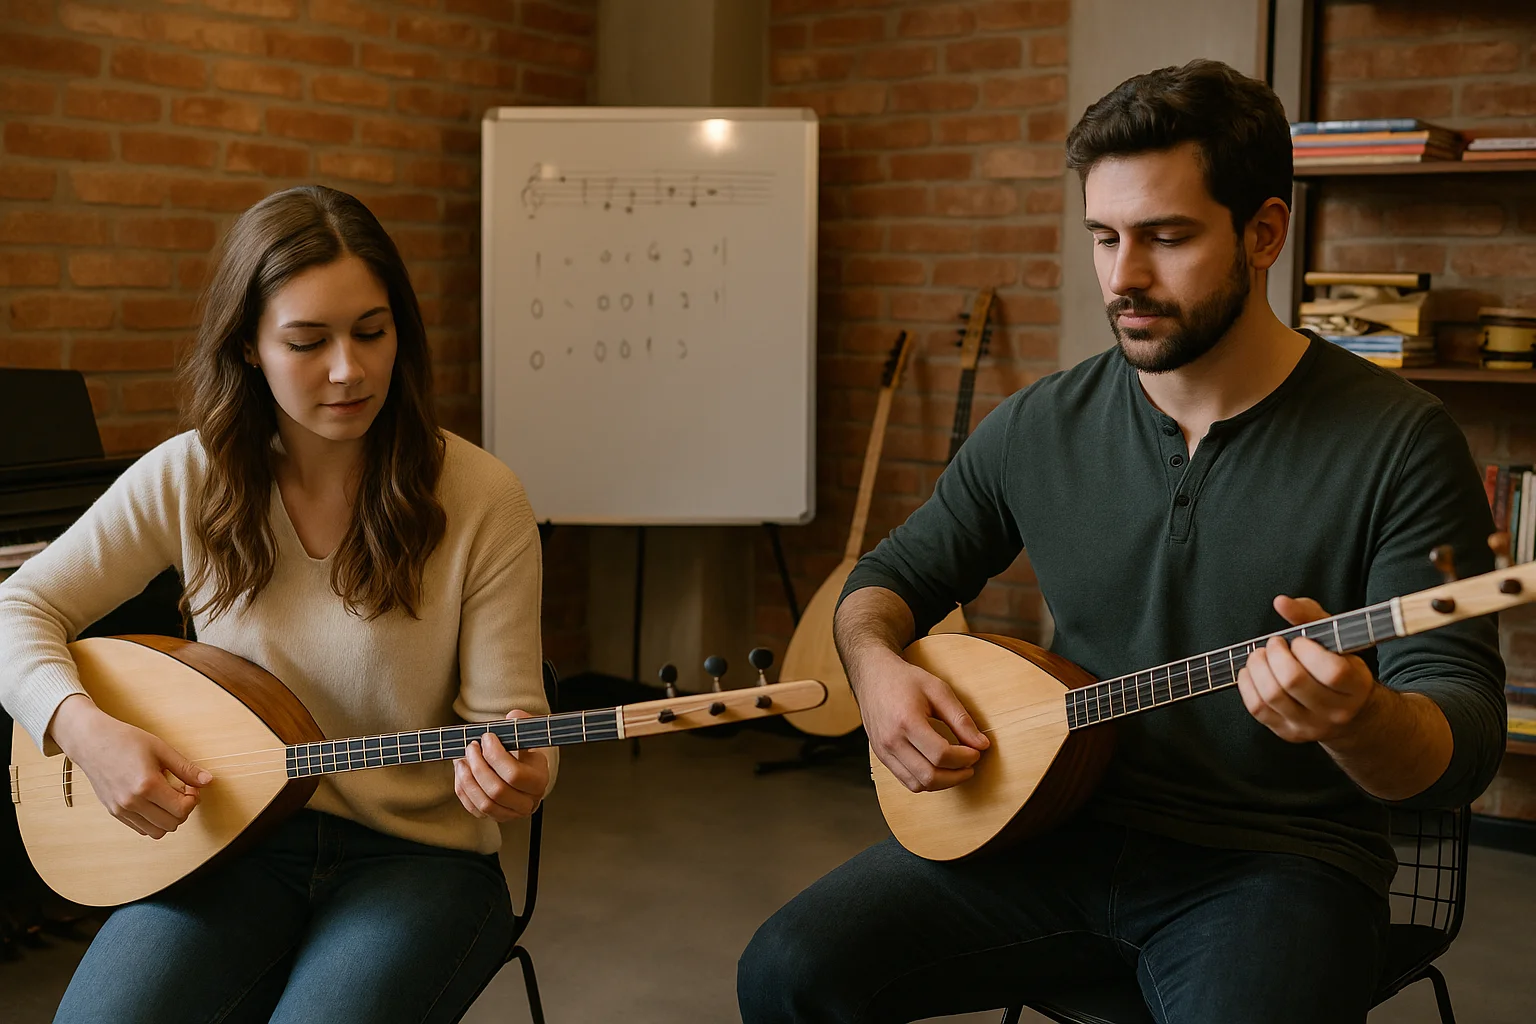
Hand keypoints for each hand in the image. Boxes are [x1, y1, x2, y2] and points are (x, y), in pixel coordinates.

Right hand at [47, 694, 210, 839]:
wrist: (92, 741)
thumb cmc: (126, 740)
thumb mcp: (161, 749)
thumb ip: (185, 768)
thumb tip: (207, 780)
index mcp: (147, 785)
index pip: (182, 809)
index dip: (193, 798)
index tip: (190, 785)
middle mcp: (132, 802)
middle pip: (172, 824)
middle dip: (184, 809)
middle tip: (181, 790)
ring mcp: (121, 810)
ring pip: (157, 832)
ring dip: (169, 818)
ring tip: (167, 797)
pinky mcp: (114, 812)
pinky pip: (141, 829)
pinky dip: (154, 821)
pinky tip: (154, 801)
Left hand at [453, 709, 549, 821]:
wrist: (525, 770)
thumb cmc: (525, 750)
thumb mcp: (528, 734)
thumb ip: (522, 723)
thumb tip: (513, 717)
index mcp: (539, 781)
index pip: (514, 775)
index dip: (495, 755)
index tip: (487, 737)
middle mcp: (527, 802)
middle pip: (497, 791)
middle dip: (478, 766)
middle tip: (471, 746)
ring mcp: (511, 813)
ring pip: (484, 804)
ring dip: (468, 779)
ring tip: (461, 759)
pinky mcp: (494, 817)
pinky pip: (474, 809)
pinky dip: (463, 790)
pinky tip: (462, 772)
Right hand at [851, 649, 989, 792]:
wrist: (873, 676)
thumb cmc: (905, 680)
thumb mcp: (938, 690)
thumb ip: (960, 719)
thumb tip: (981, 744)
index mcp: (906, 722)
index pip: (940, 754)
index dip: (964, 758)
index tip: (976, 751)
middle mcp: (891, 741)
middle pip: (929, 776)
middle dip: (956, 775)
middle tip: (970, 765)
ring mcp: (883, 751)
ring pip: (917, 784)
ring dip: (942, 783)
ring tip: (957, 769)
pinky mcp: (881, 756)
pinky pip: (906, 781)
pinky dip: (926, 781)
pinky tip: (938, 769)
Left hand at [1237, 596, 1380, 744]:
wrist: (1350, 715)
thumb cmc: (1340, 668)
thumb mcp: (1337, 640)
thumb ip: (1311, 616)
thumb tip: (1281, 602)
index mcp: (1356, 687)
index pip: (1331, 671)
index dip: (1307, 650)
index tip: (1299, 641)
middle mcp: (1336, 712)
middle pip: (1294, 681)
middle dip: (1276, 654)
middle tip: (1275, 644)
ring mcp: (1311, 726)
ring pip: (1272, 695)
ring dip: (1258, 667)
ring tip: (1262, 655)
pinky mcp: (1288, 733)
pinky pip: (1257, 708)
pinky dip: (1247, 684)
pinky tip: (1253, 671)